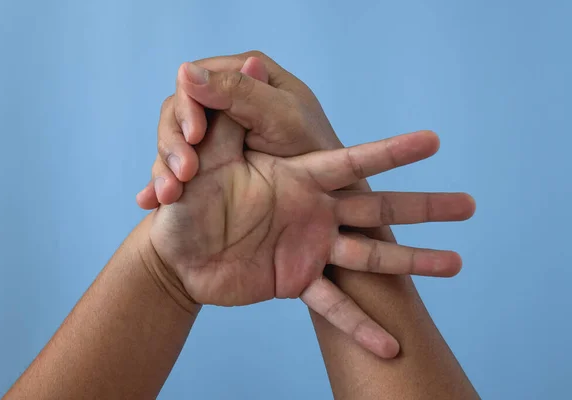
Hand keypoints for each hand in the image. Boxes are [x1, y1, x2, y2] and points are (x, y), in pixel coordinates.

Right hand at [136, 51, 349, 207]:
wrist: (328, 195)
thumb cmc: (314, 152)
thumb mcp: (281, 118)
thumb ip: (239, 91)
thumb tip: (185, 71)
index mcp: (247, 78)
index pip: (198, 79)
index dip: (189, 106)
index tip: (194, 137)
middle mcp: (227, 100)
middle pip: (179, 110)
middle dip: (173, 141)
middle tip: (183, 173)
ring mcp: (216, 131)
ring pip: (174, 139)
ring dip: (163, 165)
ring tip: (164, 196)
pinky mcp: (209, 158)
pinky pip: (177, 165)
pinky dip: (163, 183)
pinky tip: (151, 202)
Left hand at [149, 121, 475, 357]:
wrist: (177, 252)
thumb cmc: (189, 200)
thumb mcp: (209, 159)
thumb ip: (231, 119)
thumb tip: (244, 66)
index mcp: (298, 179)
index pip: (352, 162)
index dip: (392, 152)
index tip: (433, 142)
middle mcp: (313, 212)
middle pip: (378, 209)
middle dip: (424, 207)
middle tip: (469, 205)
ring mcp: (309, 249)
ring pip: (370, 256)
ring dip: (413, 262)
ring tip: (457, 264)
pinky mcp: (295, 282)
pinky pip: (333, 306)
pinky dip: (361, 326)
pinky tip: (391, 347)